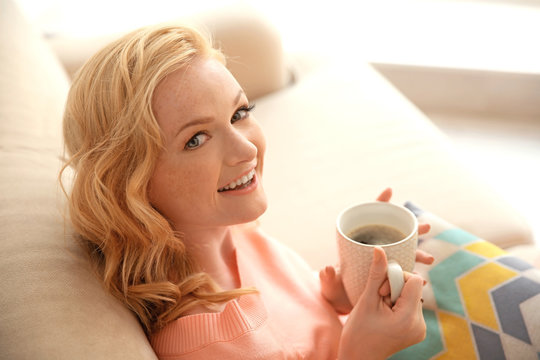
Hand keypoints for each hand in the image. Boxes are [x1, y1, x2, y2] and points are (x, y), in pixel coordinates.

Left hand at [320, 188, 432, 313]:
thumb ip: (327, 277)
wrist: (341, 305)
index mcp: (358, 244)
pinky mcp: (390, 279)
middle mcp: (375, 251)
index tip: (389, 191)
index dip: (379, 203)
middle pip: (396, 234)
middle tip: (427, 227)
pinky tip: (422, 283)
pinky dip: (414, 278)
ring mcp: (385, 264)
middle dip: (413, 229)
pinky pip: (405, 275)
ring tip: (430, 260)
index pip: (369, 218)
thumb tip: (327, 269)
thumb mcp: (329, 283)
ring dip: (419, 254)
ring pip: (406, 254)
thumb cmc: (334, 289)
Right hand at [337, 247, 425, 359]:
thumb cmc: (358, 332)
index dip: (396, 278)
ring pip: (412, 295)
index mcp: (408, 318)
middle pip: (414, 287)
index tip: (380, 290)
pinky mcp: (417, 330)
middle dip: (394, 287)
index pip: (414, 280)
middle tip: (378, 300)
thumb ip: (376, 273)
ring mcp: (420, 329)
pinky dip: (398, 304)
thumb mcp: (366, 300)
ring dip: (395, 295)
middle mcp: (420, 325)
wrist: (358, 357)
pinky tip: (385, 314)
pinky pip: (411, 305)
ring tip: (380, 309)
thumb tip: (380, 249)